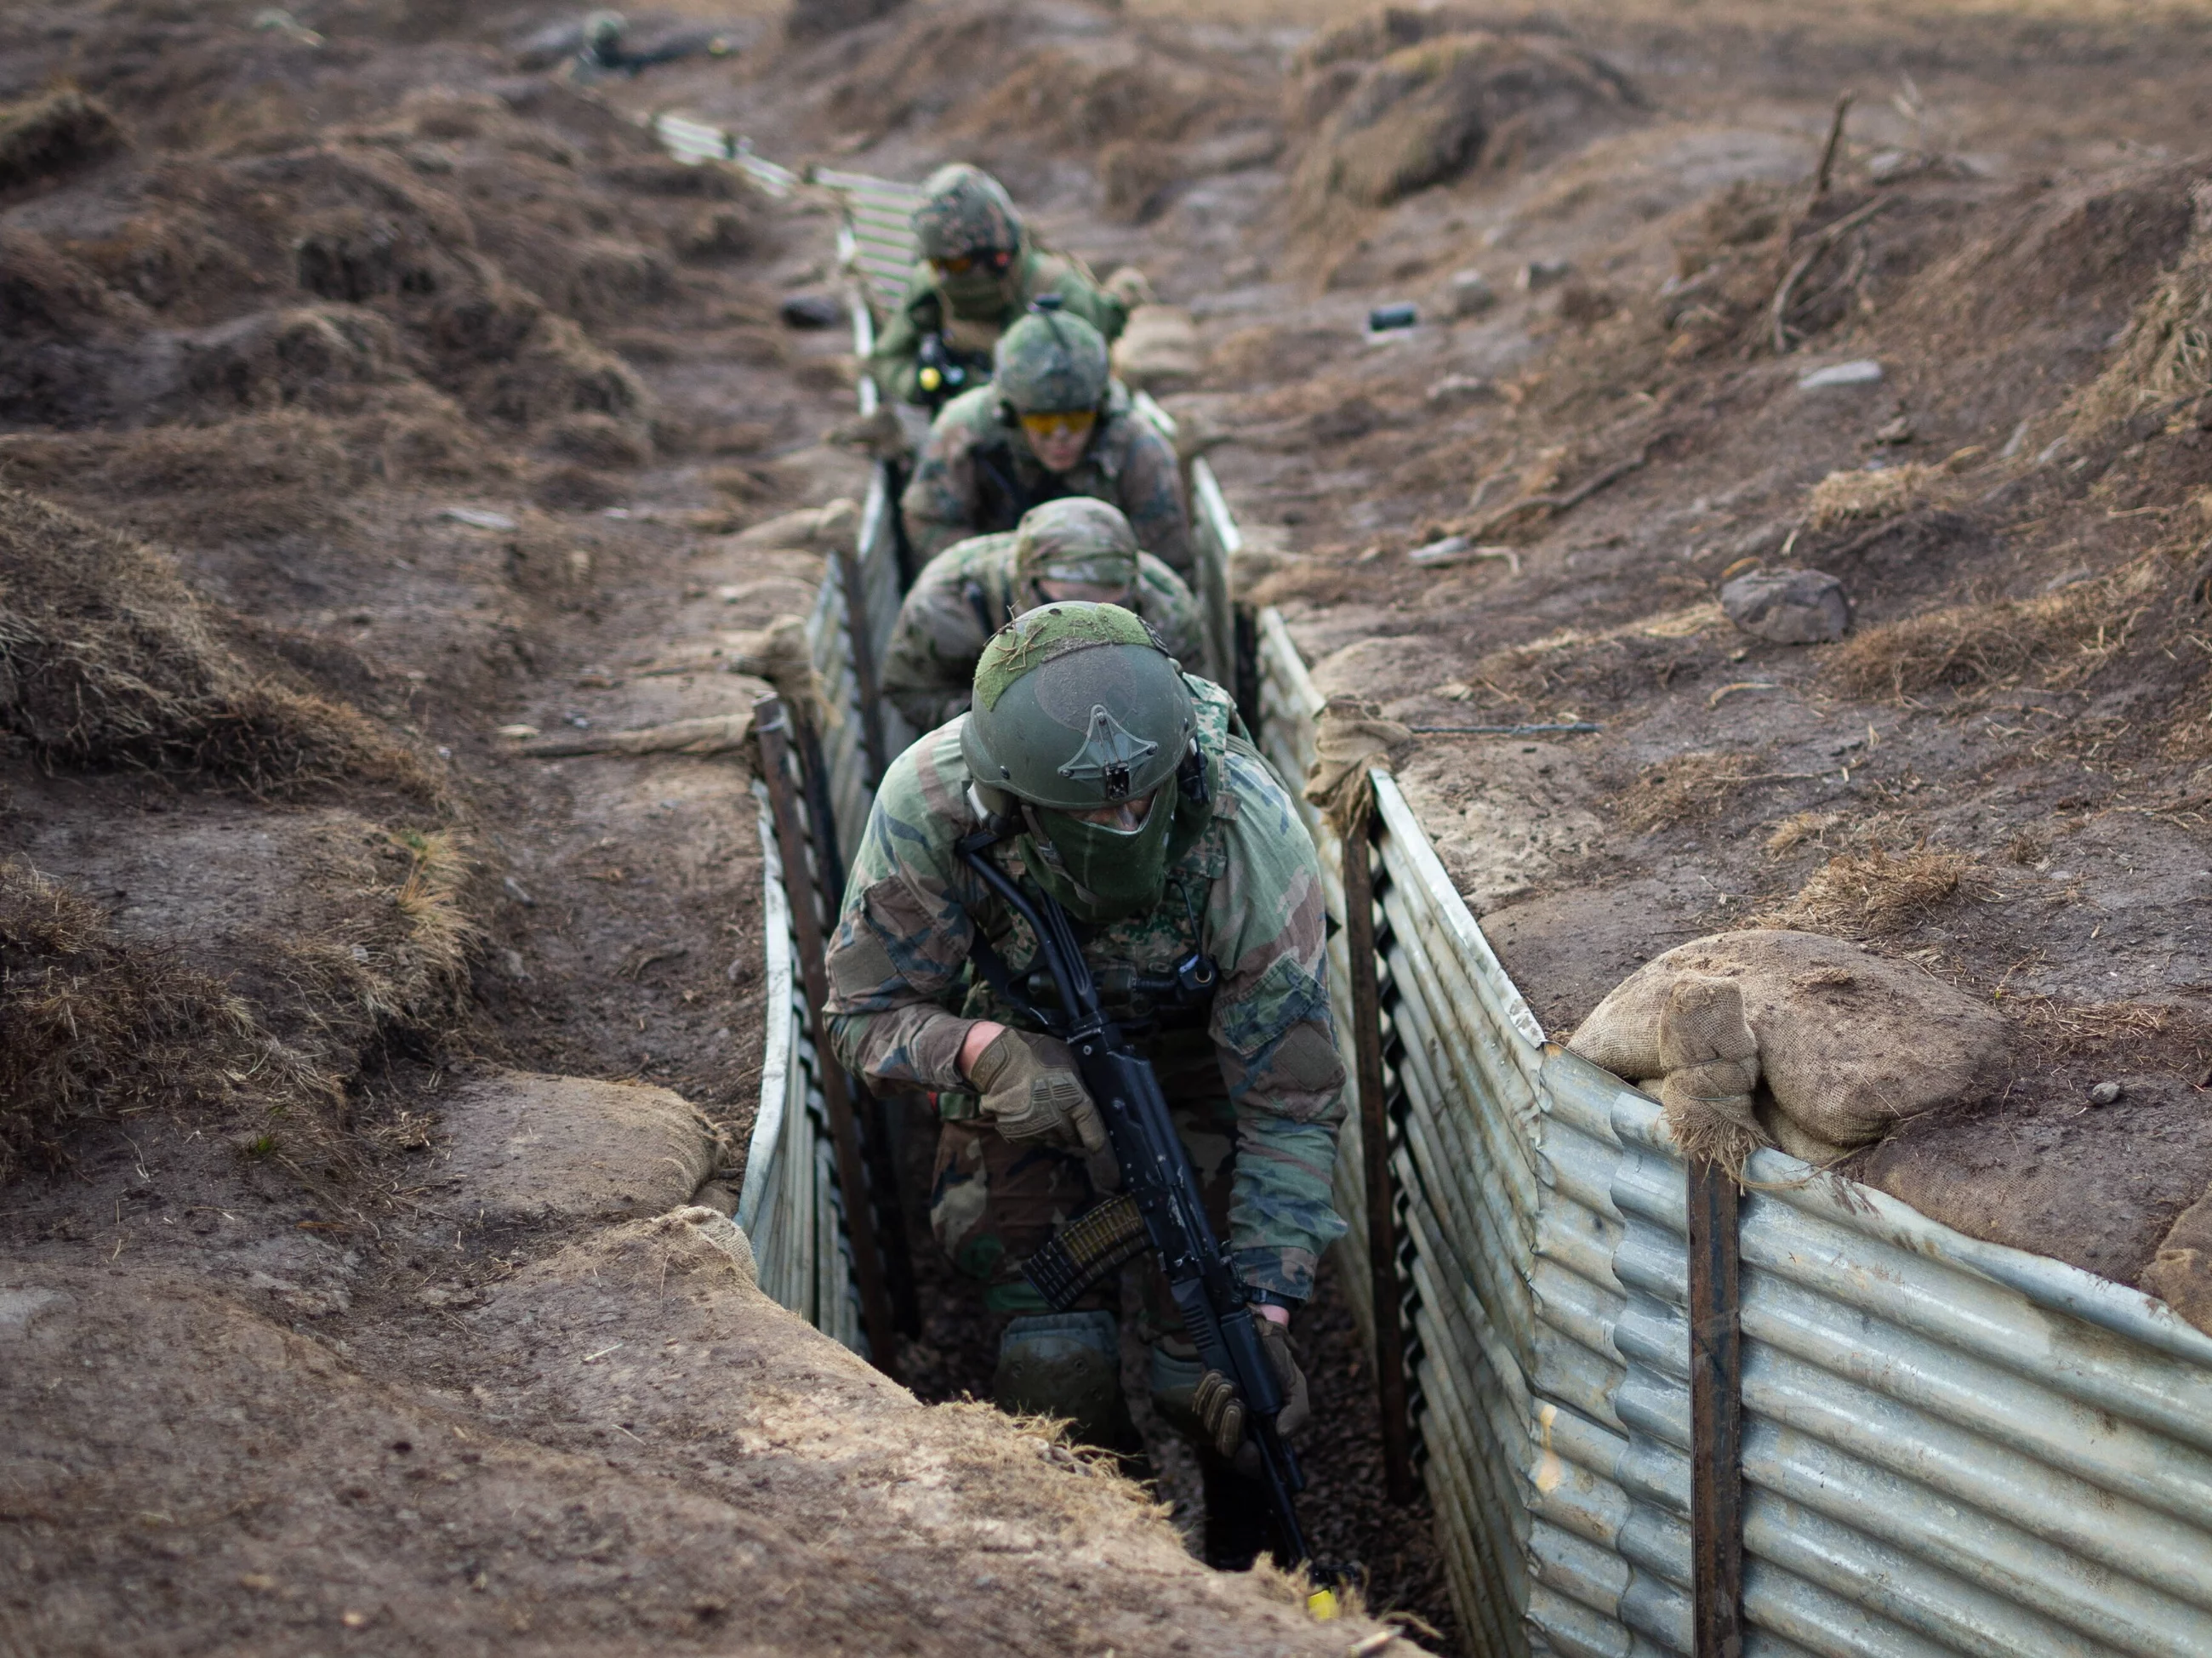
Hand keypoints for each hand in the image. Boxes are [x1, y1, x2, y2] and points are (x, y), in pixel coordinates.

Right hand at [965, 1027, 1108, 1158]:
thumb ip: (1083, 1088)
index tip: (1114, 1178)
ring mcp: (1036, 1131)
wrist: (998, 1060)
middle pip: (1075, 1141)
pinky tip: (1029, 1110)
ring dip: (1055, 1130)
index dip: (1107, 1161)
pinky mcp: (1017, 1135)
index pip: (1097, 1140)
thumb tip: (1098, 1101)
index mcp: (1077, 1104)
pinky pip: (1034, 1138)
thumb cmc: (1039, 1055)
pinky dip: (1035, 1129)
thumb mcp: (1071, 1064)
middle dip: (1076, 1131)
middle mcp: (1058, 1123)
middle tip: (1066, 1111)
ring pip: (1055, 1140)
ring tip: (1045, 1106)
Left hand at [1188, 1314, 1307, 1469]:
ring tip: (1231, 1384)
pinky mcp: (1204, 1395)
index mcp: (1262, 1431)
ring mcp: (1219, 1412)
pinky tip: (1219, 1376)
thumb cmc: (1279, 1364)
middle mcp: (1239, 1426)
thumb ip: (1297, 1411)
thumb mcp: (1295, 1386)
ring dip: (1218, 1405)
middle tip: (1238, 1406)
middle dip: (1231, 1429)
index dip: (1251, 1463)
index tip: (1253, 1451)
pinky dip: (1207, 1390)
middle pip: (1226, 1446)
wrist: (1257, 1333)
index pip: (1252, 1462)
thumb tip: (1283, 1435)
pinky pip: (1199, 1402)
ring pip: (1210, 1424)